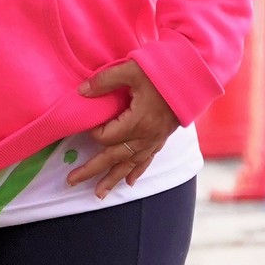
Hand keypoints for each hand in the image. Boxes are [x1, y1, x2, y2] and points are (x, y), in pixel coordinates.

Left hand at [66, 57, 177, 198]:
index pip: (107, 137)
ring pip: (130, 165)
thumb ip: (105, 80)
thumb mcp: (132, 70)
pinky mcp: (162, 139)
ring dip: (112, 179)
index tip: (88, 123)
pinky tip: (129, 182)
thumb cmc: (163, 71)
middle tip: (71, 181)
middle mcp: (146, 136)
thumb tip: (81, 92)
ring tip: (98, 194)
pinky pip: (147, 160)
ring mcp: (154, 140)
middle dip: (92, 171)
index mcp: (137, 121)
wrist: (193, 77)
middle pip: (113, 158)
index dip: (94, 132)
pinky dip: (136, 172)